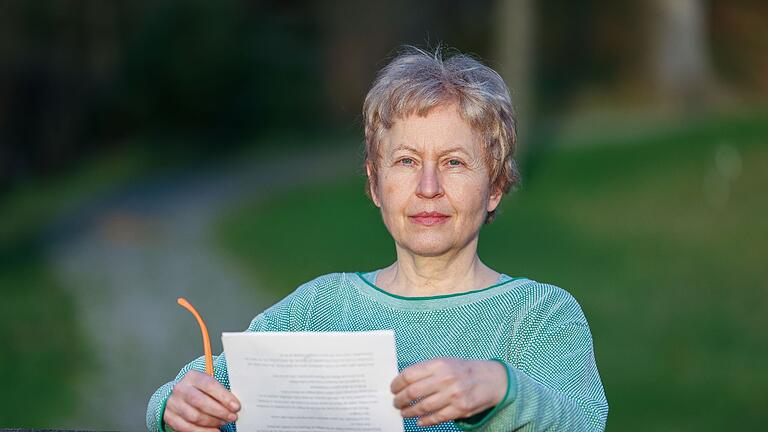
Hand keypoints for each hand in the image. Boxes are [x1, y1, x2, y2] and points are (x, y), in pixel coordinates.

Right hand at [164, 370, 240, 431]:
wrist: (179, 396)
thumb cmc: (200, 390)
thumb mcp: (208, 384)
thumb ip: (219, 390)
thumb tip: (235, 402)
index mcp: (192, 377)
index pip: (209, 385)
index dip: (224, 397)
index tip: (236, 406)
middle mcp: (181, 389)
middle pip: (201, 402)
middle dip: (220, 411)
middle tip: (232, 417)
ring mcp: (174, 404)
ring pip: (195, 417)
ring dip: (213, 422)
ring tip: (224, 422)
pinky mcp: (171, 417)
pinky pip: (188, 428)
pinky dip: (204, 431)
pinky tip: (215, 431)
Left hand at [391, 358, 506, 426]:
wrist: (491, 379)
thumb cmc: (464, 370)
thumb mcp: (445, 362)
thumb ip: (426, 370)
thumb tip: (403, 381)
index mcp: (439, 364)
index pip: (409, 374)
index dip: (397, 384)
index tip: (393, 389)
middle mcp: (446, 378)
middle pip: (413, 392)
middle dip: (400, 400)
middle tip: (395, 403)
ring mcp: (453, 395)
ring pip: (423, 407)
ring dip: (409, 412)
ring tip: (404, 412)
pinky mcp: (460, 409)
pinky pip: (437, 418)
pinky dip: (425, 421)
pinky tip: (419, 421)